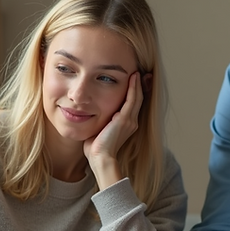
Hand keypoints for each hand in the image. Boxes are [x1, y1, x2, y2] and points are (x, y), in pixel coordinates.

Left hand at [83, 72, 143, 188]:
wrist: (100, 158)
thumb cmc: (96, 148)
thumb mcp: (99, 130)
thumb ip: (100, 121)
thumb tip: (90, 113)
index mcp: (126, 125)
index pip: (132, 105)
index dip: (133, 92)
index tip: (132, 81)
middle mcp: (132, 122)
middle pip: (138, 99)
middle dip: (138, 86)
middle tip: (137, 73)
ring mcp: (130, 120)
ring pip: (137, 97)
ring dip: (137, 84)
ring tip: (136, 72)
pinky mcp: (125, 119)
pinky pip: (132, 99)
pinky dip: (133, 87)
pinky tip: (133, 78)